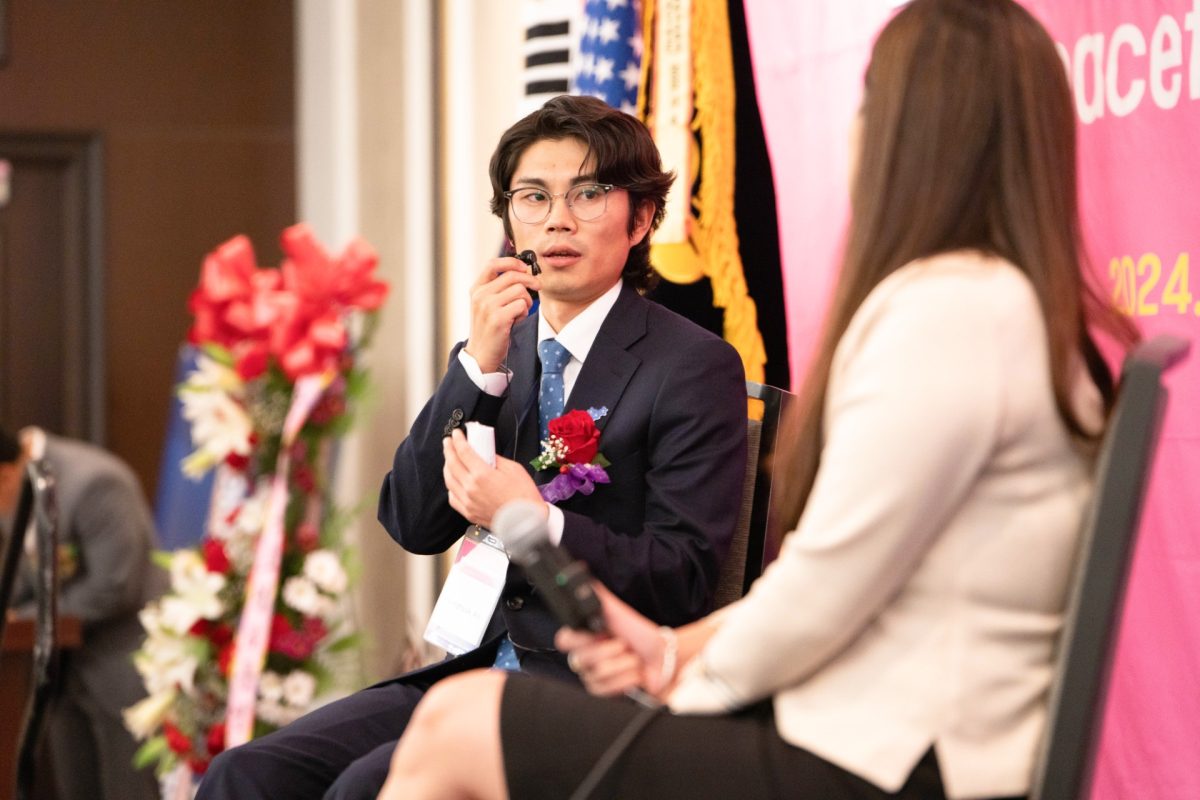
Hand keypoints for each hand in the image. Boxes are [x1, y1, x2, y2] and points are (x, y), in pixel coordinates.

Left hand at [442, 429, 544, 527]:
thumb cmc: (523, 495)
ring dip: (447, 467)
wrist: (527, 521)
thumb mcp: (513, 468)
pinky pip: (452, 497)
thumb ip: (495, 459)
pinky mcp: (468, 513)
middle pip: (452, 464)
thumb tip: (484, 453)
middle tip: (448, 442)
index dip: (458, 440)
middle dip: (448, 450)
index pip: (463, 452)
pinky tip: (454, 481)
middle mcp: (471, 488)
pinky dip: (451, 486)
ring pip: (449, 480)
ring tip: (449, 459)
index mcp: (482, 474)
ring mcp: (468, 502)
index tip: (456, 434)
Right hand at [462, 257, 539, 372]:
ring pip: (520, 290)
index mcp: (476, 289)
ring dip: (527, 301)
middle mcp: (480, 295)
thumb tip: (523, 272)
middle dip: (530, 281)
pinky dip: (524, 312)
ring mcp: (488, 306)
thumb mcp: (487, 304)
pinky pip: (522, 305)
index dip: (512, 262)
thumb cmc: (489, 328)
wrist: (481, 354)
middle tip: (538, 287)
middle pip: (512, 276)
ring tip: (520, 312)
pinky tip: (516, 320)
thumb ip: (499, 288)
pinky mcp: (498, 318)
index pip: (493, 264)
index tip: (525, 268)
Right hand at [555, 584, 673, 698]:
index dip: (581, 639)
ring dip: (623, 664)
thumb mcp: (618, 611)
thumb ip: (599, 596)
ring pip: (597, 673)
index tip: (601, 632)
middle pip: (583, 658)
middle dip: (612, 650)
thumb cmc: (641, 635)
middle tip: (624, 645)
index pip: (563, 640)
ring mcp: (592, 675)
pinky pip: (605, 688)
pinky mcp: (602, 691)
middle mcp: (584, 656)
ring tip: (632, 659)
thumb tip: (586, 580)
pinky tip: (632, 674)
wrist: (661, 657)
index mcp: (584, 636)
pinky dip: (625, 679)